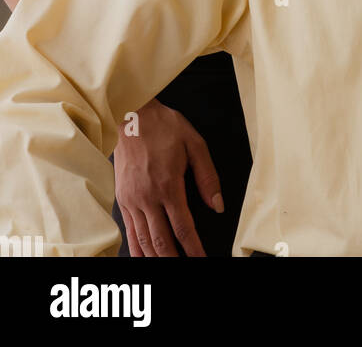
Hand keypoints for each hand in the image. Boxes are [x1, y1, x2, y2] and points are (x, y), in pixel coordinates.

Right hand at [114, 98, 223, 256]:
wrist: (131, 116)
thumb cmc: (164, 126)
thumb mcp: (194, 143)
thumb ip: (208, 176)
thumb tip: (217, 205)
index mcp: (168, 185)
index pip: (183, 227)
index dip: (193, 248)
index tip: (201, 259)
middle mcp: (148, 197)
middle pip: (162, 241)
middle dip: (175, 259)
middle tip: (186, 267)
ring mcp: (132, 200)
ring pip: (144, 241)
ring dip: (156, 258)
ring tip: (168, 266)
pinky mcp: (122, 199)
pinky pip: (129, 232)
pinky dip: (137, 250)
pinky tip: (144, 257)